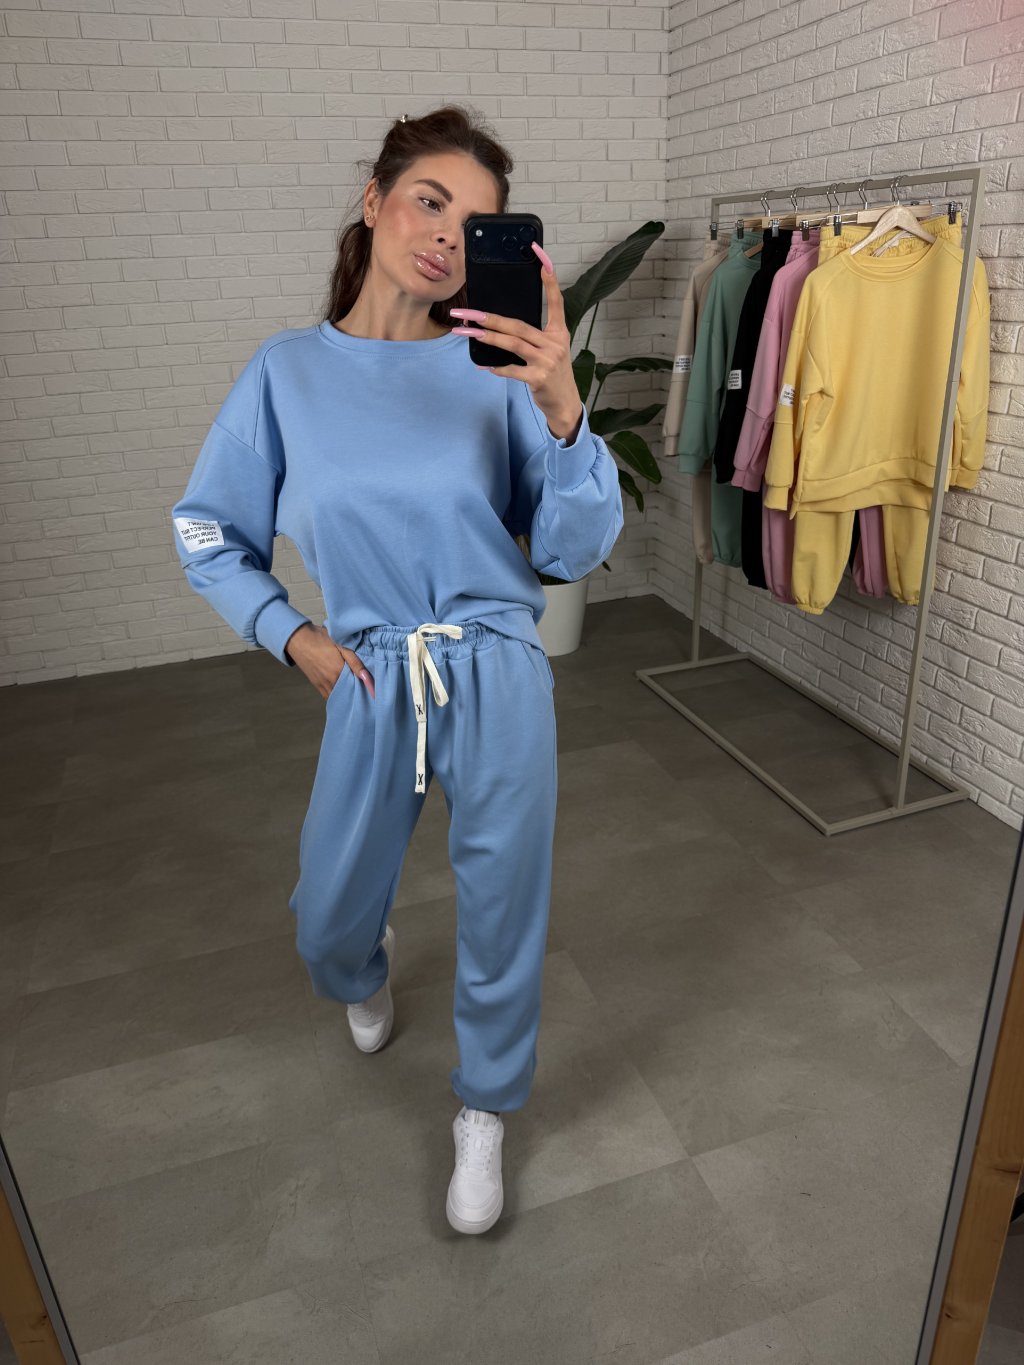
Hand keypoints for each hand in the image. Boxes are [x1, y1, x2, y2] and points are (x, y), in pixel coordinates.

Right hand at [285, 623, 374, 700]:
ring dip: (346, 695)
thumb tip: (368, 679)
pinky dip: (337, 695)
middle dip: (357, 694)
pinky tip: (343, 690)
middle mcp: (330, 682)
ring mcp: (322, 685)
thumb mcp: (341, 646)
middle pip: (348, 694)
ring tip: (355, 690)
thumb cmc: (321, 639)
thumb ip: (355, 662)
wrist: (298, 639)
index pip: (357, 688)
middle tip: (365, 690)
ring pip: (338, 697)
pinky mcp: (316, 685)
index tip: (372, 689)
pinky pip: (329, 696)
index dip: (365, 689)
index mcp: (338, 672)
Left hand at [449, 241, 583, 440]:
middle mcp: (555, 343)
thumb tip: (500, 325)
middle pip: (518, 325)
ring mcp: (547, 361)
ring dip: (488, 338)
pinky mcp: (539, 378)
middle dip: (490, 318)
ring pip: (513, 344)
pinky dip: (497, 368)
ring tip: (467, 333)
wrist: (564, 403)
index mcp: (558, 332)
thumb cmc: (552, 373)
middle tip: (466, 312)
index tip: (541, 257)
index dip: (549, 280)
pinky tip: (484, 365)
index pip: (555, 301)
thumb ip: (532, 336)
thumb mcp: (550, 350)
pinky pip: (512, 370)